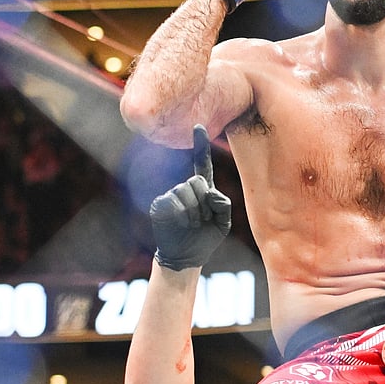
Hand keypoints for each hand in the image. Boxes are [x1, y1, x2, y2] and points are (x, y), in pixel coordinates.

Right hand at [150, 125, 231, 270]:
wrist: (186, 256)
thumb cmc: (206, 238)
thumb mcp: (224, 223)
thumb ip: (224, 205)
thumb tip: (211, 191)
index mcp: (203, 189)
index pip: (202, 164)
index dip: (200, 145)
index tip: (199, 126)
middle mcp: (185, 188)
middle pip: (197, 182)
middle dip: (203, 203)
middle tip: (201, 221)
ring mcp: (171, 195)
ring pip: (186, 192)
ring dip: (193, 213)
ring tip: (191, 225)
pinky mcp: (160, 204)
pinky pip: (174, 203)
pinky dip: (182, 216)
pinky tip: (180, 225)